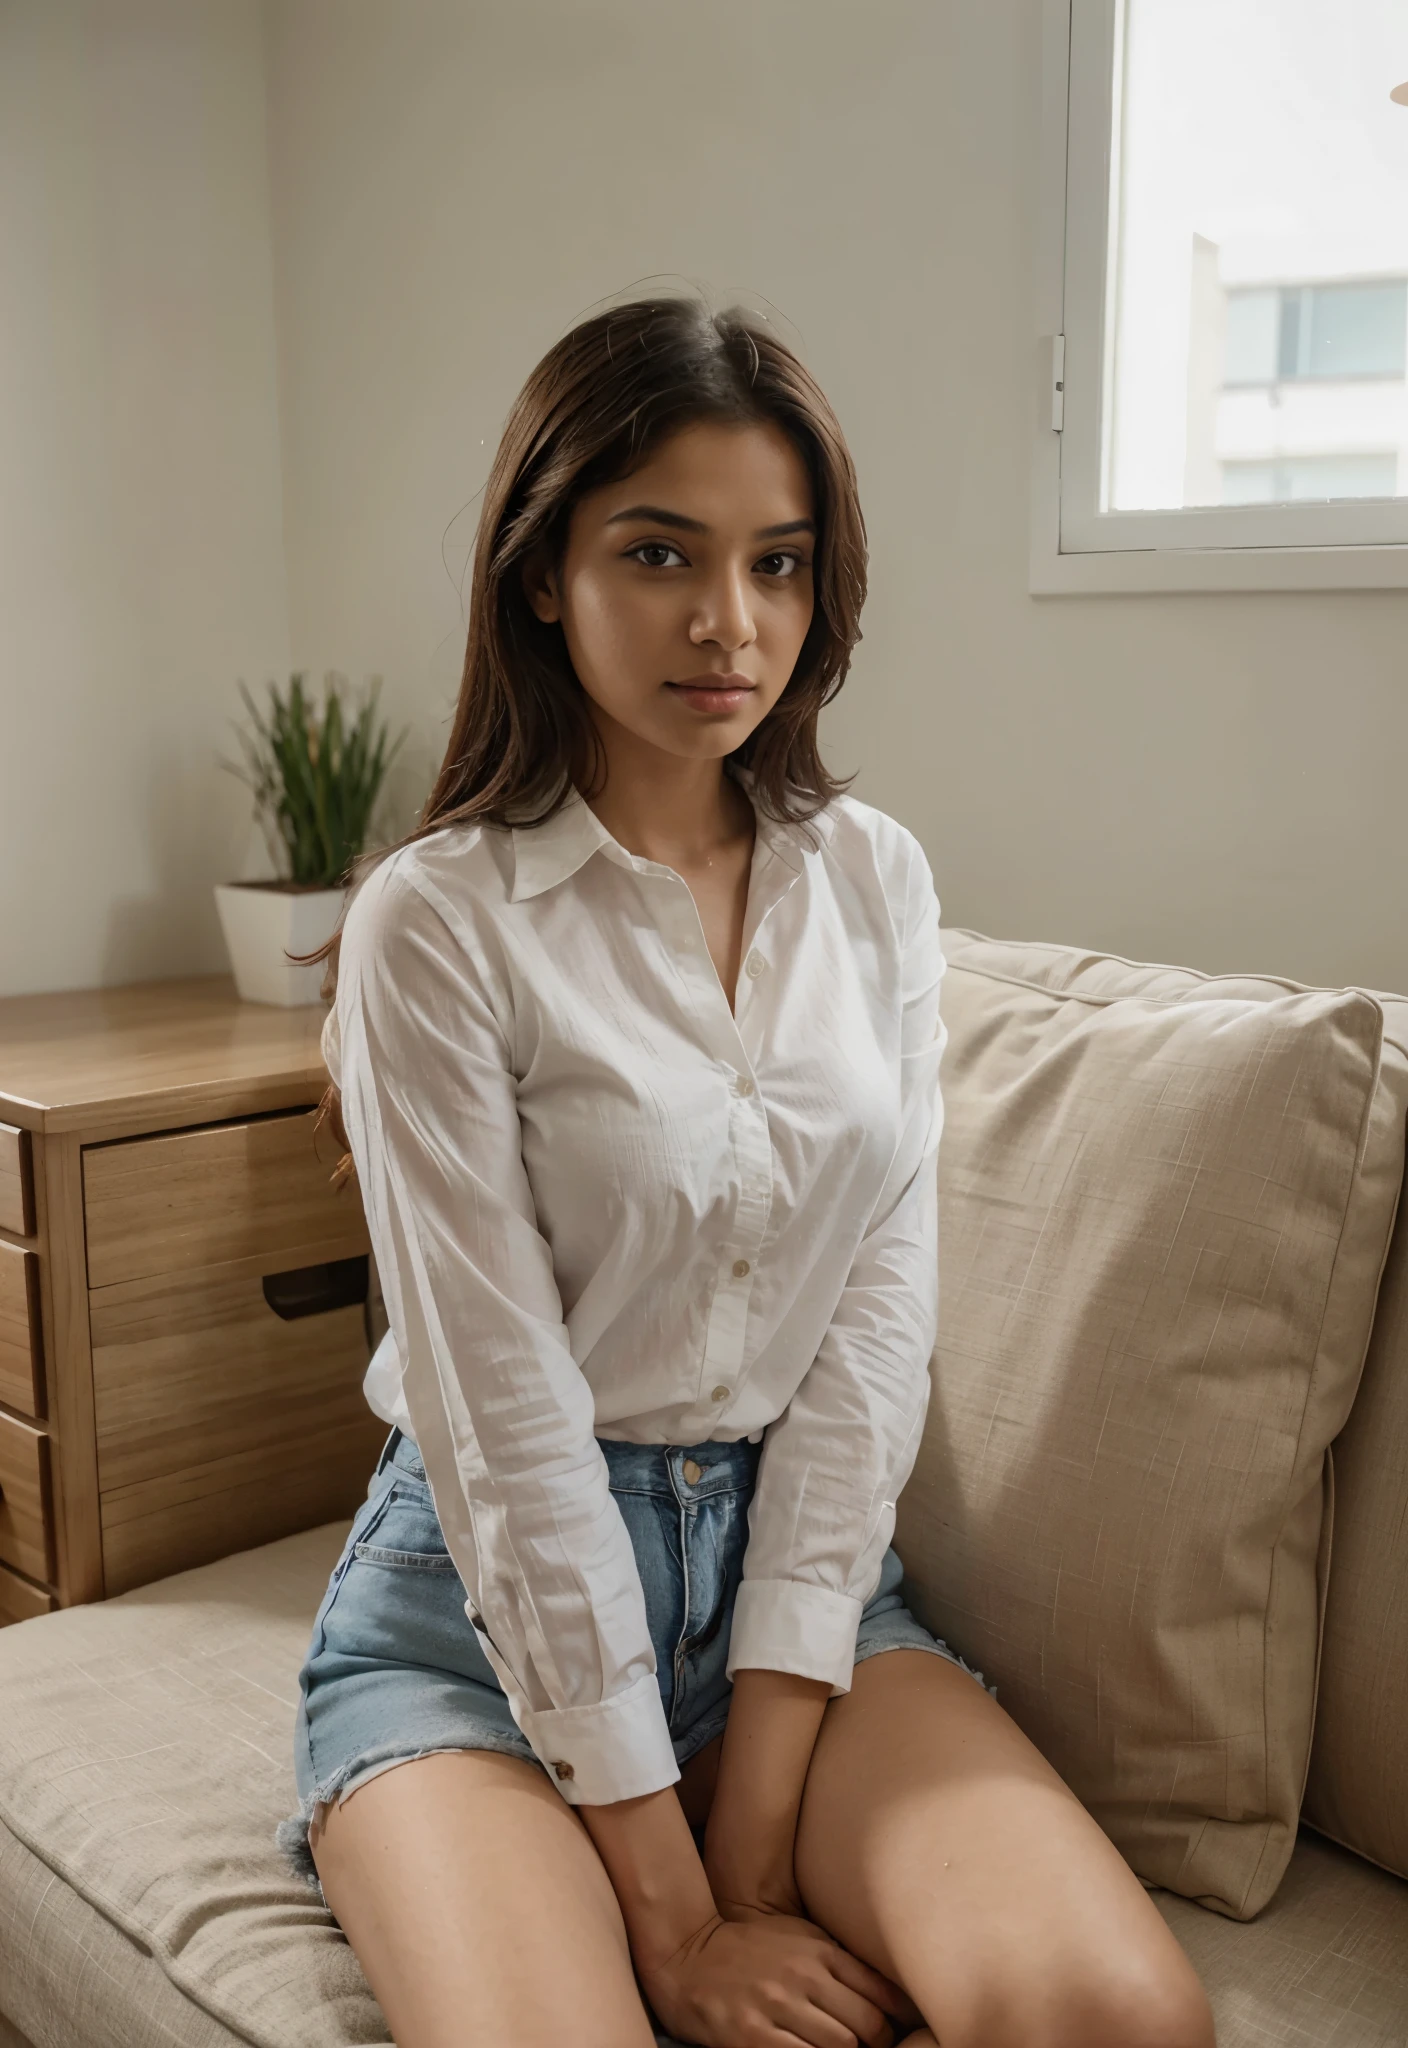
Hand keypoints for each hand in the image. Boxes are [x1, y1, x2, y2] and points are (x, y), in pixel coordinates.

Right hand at [712, 1900, 925, 2037]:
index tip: (895, 2033)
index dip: (895, 2022)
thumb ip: (839, 1962)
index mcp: (818, 1952)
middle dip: (876, 2045)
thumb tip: (887, 1996)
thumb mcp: (798, 1938)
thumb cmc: (748, 1948)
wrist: (686, 1954)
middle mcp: (802, 1976)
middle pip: (866, 2025)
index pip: (879, 1993)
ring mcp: (776, 2006)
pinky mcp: (752, 2036)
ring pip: (840, 2046)